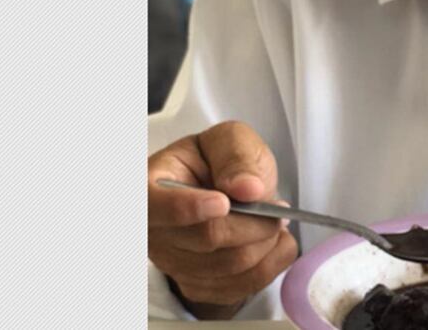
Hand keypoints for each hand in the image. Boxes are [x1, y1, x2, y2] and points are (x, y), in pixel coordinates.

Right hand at [148, 121, 297, 319]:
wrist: (222, 192)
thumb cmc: (218, 163)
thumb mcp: (229, 140)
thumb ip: (236, 156)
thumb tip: (247, 188)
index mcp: (149, 187)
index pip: (155, 207)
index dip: (188, 208)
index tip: (223, 203)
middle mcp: (153, 233)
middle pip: (207, 238)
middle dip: (254, 222)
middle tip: (278, 207)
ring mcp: (172, 264)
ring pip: (231, 265)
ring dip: (266, 241)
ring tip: (275, 220)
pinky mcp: (197, 285)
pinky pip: (242, 285)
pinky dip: (271, 261)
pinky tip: (273, 241)